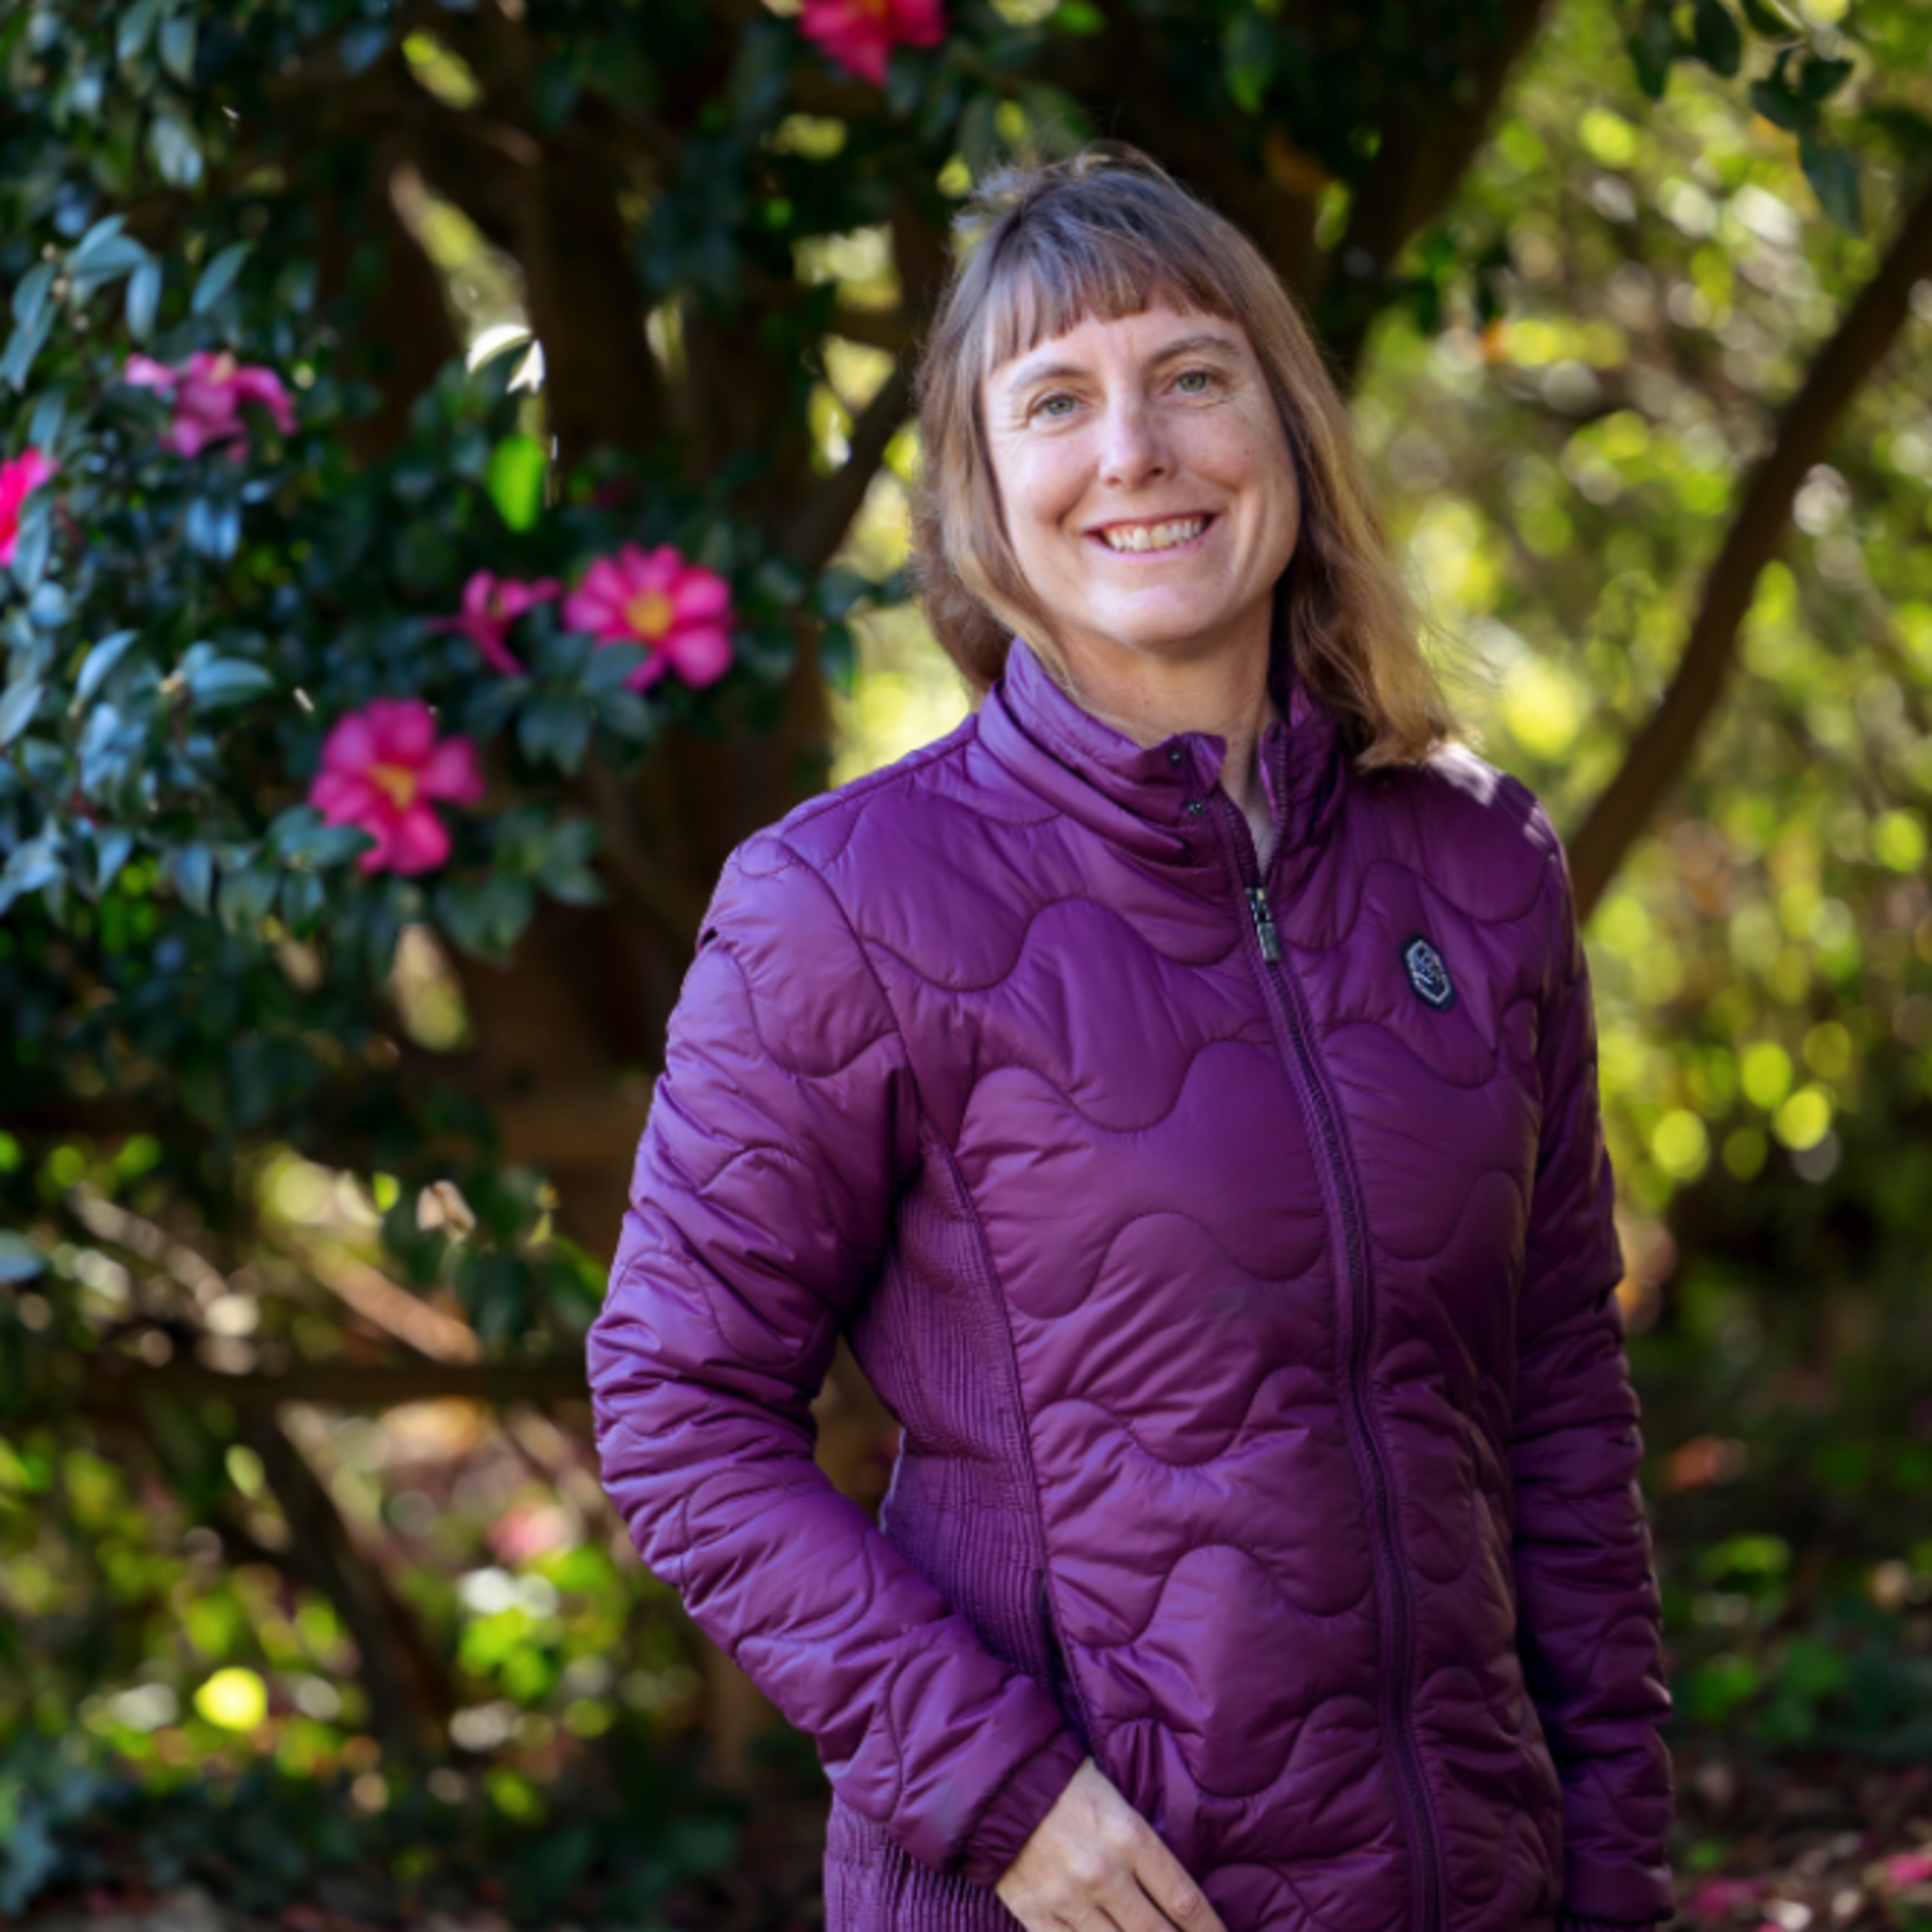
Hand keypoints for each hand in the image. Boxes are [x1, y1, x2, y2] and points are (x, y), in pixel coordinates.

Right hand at [995, 1756, 1228, 1931]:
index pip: (1184, 1899)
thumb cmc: (1066, 1783)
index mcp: (1129, 1836)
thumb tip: (1174, 1894)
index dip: (1210, 1931)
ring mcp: (1068, 1898)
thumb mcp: (1117, 1800)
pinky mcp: (1036, 1914)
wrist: (999, 1781)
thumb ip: (1144, 1847)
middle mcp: (1104, 1873)